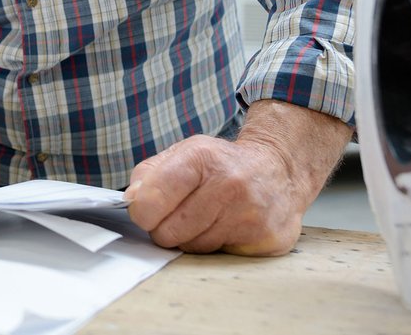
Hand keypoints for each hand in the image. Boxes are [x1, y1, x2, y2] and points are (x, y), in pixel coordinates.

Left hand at [124, 101, 350, 255]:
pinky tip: (226, 226)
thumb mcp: (183, 153)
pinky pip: (219, 257)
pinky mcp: (266, 239)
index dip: (142, 212)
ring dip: (191, 238)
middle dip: (165, 228)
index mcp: (201, 158)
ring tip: (206, 217)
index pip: (151, 201)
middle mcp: (229, 184)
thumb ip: (149, 175)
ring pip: (192, 248)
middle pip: (167, 233)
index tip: (145, 211)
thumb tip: (131, 201)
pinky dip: (216, 246)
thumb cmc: (222, 164)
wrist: (279, 169)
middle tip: (179, 214)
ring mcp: (249, 214)